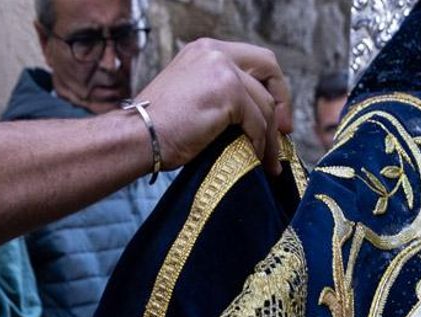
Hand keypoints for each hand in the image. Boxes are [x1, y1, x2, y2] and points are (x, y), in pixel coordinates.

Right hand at [133, 39, 293, 175]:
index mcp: (205, 50)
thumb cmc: (156, 128)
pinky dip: (260, 143)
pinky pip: (258, 121)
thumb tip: (252, 115)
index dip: (271, 86)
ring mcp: (222, 69)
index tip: (276, 115)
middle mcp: (215, 52)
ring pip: (264, 103)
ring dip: (271, 136)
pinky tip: (256, 159)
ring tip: (270, 162)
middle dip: (282, 102)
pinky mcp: (228, 92)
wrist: (136, 137)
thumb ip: (218, 93)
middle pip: (268, 69)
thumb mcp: (191, 96)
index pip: (254, 59)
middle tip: (284, 132)